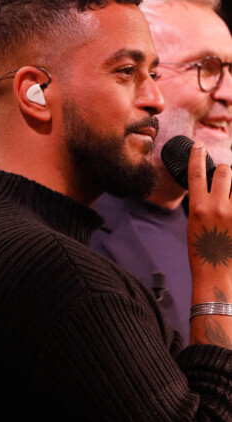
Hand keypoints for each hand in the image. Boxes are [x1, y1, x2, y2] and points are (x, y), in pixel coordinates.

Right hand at [187, 141, 231, 347]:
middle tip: (225, 175)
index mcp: (199, 208)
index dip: (198, 157)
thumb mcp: (194, 226)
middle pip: (226, 172)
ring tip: (228, 200)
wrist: (216, 274)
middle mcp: (218, 207)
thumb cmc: (202, 253)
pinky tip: (229, 218)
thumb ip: (203, 206)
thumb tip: (211, 192)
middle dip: (227, 170)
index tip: (199, 146)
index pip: (197, 174)